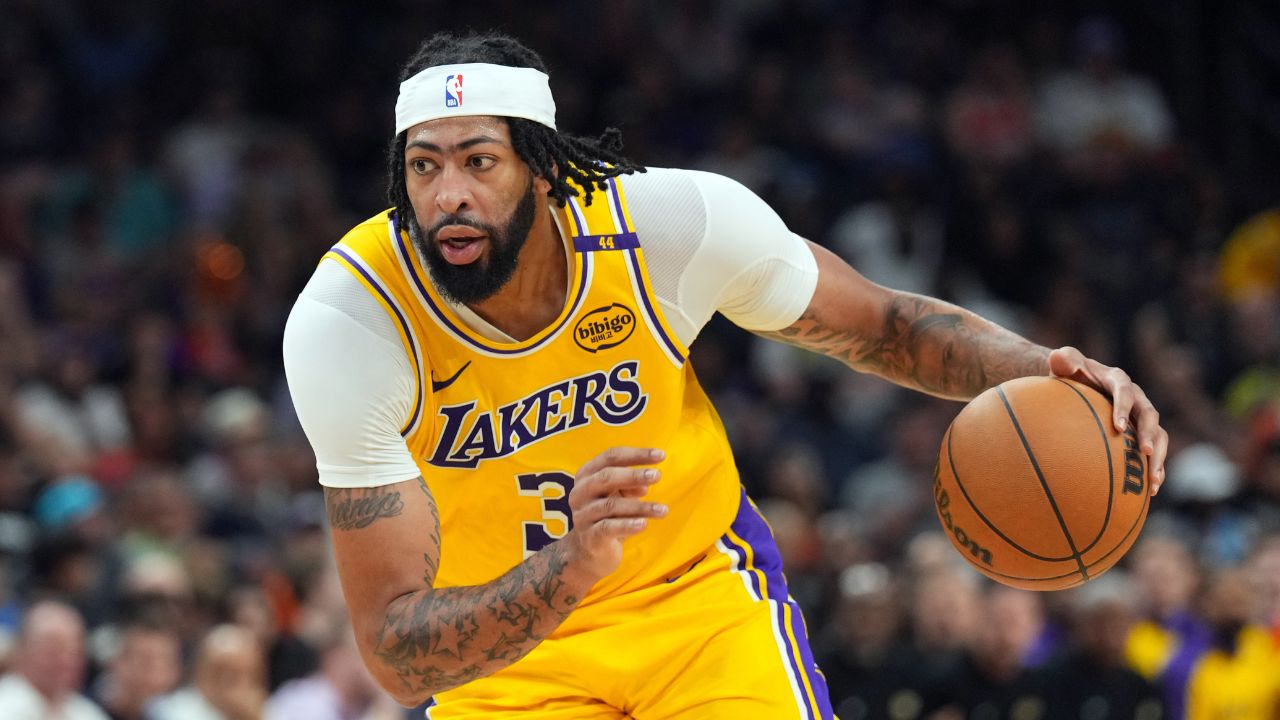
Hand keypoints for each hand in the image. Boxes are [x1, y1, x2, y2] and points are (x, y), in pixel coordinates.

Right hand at [562, 447, 667, 579]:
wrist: (590, 551)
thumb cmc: (608, 515)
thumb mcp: (619, 495)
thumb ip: (630, 485)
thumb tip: (646, 483)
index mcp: (587, 475)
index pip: (610, 457)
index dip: (636, 454)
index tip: (661, 455)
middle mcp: (580, 492)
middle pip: (606, 477)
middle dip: (634, 475)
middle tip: (657, 475)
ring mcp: (583, 515)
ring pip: (611, 506)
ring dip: (640, 506)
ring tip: (663, 509)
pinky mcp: (590, 537)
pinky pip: (609, 528)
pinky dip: (628, 525)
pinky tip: (644, 524)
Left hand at [1048, 347, 1167, 494]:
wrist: (1078, 387)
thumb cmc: (1068, 377)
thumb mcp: (1064, 366)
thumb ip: (1064, 360)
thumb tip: (1058, 357)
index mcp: (1118, 381)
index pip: (1125, 392)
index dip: (1123, 408)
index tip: (1118, 428)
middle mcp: (1137, 399)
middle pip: (1150, 416)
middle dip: (1150, 435)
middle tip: (1146, 453)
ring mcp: (1142, 417)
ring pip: (1159, 436)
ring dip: (1159, 458)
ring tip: (1154, 481)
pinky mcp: (1143, 434)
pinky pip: (1154, 452)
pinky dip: (1154, 469)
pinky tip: (1151, 493)